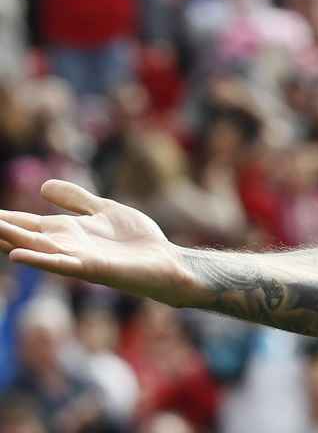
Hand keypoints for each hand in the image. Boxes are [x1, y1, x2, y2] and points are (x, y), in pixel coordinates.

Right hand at [0, 180, 195, 306]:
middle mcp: (63, 245)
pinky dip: (39, 259)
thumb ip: (75, 199)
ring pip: (35, 248)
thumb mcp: (102, 210)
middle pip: (21, 235)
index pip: (23, 223)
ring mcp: (75, 258)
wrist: (164, 261)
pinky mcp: (92, 268)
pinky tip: (17, 255)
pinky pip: (61, 264)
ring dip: (9, 241)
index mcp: (64, 230)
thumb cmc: (135, 240)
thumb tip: (43, 185)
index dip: (1, 217)